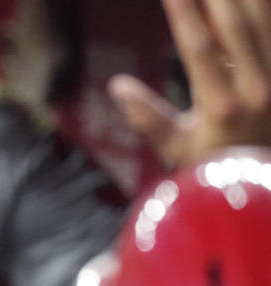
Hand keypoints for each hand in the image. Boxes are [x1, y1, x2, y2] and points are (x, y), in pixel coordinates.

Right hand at [108, 0, 270, 166]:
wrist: (258, 180)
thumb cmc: (212, 165)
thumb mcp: (175, 150)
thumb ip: (148, 119)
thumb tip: (118, 87)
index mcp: (221, 107)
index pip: (200, 47)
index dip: (185, 13)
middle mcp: (256, 88)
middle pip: (236, 25)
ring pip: (263, 20)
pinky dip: (264, 8)